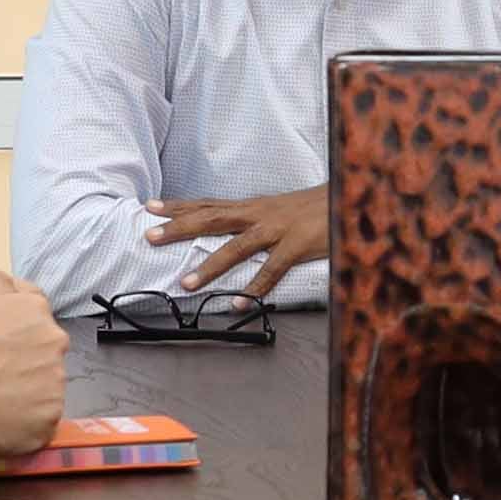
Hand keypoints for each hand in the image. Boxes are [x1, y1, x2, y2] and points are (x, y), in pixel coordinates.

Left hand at [146, 188, 333, 302]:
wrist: (351, 196)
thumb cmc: (314, 208)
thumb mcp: (278, 210)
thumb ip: (254, 220)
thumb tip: (229, 230)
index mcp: (253, 206)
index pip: (208, 204)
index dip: (179, 205)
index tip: (149, 207)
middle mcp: (260, 214)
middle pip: (212, 219)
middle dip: (179, 228)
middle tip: (150, 236)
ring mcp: (278, 229)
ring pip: (237, 247)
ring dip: (210, 266)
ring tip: (186, 284)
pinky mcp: (297, 245)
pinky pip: (273, 269)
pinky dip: (255, 287)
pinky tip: (240, 302)